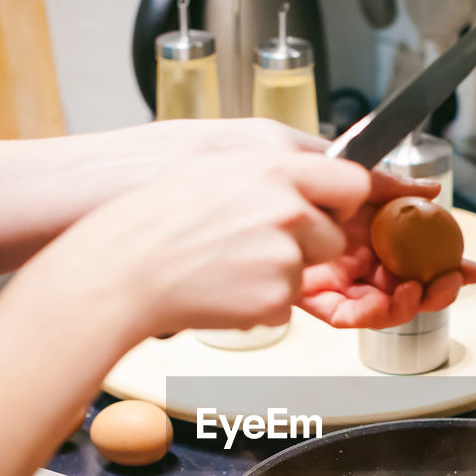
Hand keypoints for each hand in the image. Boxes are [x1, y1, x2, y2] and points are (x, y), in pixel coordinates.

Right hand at [20, 151, 369, 341]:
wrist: (123, 270)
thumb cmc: (154, 219)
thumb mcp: (215, 170)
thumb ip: (270, 175)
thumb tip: (302, 183)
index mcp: (275, 170)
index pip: (352, 181)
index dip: (343, 201)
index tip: (335, 210)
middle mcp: (288, 211)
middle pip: (333, 236)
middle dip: (307, 247)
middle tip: (254, 246)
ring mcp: (285, 258)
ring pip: (306, 273)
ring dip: (278, 275)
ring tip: (225, 266)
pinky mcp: (276, 300)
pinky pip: (283, 305)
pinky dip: (258, 303)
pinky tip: (220, 289)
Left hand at [298, 176, 475, 329]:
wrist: (240, 184)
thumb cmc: (284, 172)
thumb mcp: (344, 170)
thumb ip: (386, 183)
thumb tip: (430, 191)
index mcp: (368, 229)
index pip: (416, 253)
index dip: (445, 263)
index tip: (470, 268)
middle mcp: (355, 256)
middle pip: (405, 284)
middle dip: (436, 290)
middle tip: (452, 283)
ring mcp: (335, 277)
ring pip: (382, 304)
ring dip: (409, 303)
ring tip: (417, 290)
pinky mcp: (311, 295)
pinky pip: (345, 314)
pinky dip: (370, 313)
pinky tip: (386, 300)